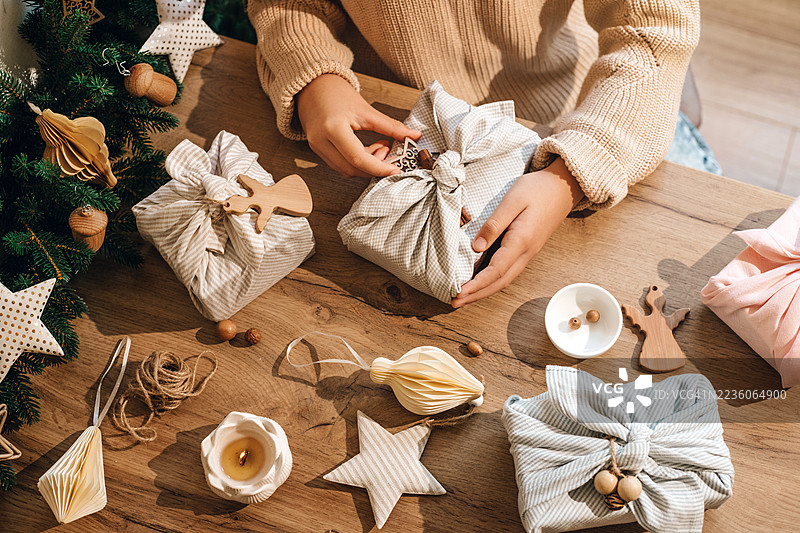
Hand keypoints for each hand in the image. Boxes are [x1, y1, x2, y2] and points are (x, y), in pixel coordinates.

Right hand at [296, 74, 420, 177]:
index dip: (379, 167)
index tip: (396, 168)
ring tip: (379, 147)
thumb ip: (390, 126)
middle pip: (352, 168)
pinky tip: (367, 149)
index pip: (358, 158)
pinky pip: (340, 164)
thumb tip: (413, 135)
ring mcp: (317, 147)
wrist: (313, 87)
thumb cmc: (337, 93)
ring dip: (366, 165)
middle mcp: (321, 141)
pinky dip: (357, 163)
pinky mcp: (318, 150)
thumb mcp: (367, 109)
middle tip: (389, 151)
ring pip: (346, 170)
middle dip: (374, 167)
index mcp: (333, 128)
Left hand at [452, 157, 583, 306]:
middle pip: (499, 282)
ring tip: (464, 297)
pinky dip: (491, 281)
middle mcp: (526, 252)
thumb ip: (494, 224)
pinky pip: (507, 271)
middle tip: (454, 302)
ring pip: (504, 279)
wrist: (563, 187)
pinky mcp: (526, 249)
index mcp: (521, 241)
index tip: (458, 293)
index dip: (476, 285)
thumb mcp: (512, 201)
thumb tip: (476, 247)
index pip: (495, 271)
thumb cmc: (537, 189)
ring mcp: (528, 253)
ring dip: (483, 291)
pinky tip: (480, 281)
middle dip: (476, 295)